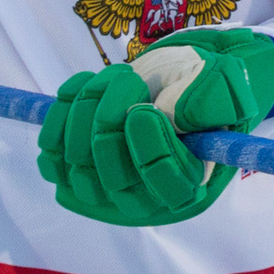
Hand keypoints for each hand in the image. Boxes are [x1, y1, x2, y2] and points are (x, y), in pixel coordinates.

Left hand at [36, 29, 273, 225]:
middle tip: (130, 78)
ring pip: (77, 165)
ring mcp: (104, 189)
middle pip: (114, 180)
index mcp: (190, 184)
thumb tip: (173, 117)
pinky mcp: (72, 172)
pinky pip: (50, 156)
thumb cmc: (201, 84)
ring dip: (88, 106)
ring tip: (115, 75)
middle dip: (112, 117)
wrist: (170, 76)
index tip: (143, 109)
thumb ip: (209, 101)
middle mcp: (146, 198)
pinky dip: (60, 114)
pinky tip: (84, 90)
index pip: (168, 188)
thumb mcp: (223, 85)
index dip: (151, 151)